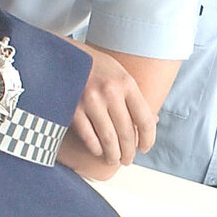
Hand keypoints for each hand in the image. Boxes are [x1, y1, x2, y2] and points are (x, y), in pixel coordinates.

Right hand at [72, 47, 157, 166]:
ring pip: (108, 139)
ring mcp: (90, 101)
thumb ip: (134, 97)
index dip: (148, 139)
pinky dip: (95, 148)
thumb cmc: (96, 67)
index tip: (144, 148)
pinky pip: (88, 136)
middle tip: (128, 160)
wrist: (64, 55)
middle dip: (129, 152)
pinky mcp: (73, 109)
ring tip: (115, 161)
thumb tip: (152, 121)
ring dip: (113, 155)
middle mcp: (110, 92)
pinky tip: (99, 151)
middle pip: (127, 133)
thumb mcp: (120, 74)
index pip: (145, 119)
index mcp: (127, 83)